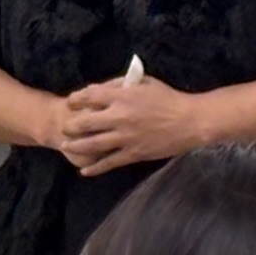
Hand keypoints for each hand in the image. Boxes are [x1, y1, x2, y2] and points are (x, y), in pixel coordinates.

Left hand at [59, 68, 220, 176]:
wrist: (190, 121)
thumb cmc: (169, 99)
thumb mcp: (146, 83)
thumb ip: (123, 84)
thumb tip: (103, 87)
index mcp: (122, 96)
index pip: (90, 96)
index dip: (77, 99)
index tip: (71, 103)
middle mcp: (120, 117)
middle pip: (85, 122)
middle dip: (71, 125)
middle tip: (65, 127)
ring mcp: (125, 137)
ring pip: (93, 144)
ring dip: (76, 146)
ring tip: (66, 146)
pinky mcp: (133, 153)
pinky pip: (109, 162)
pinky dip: (95, 168)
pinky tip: (84, 171)